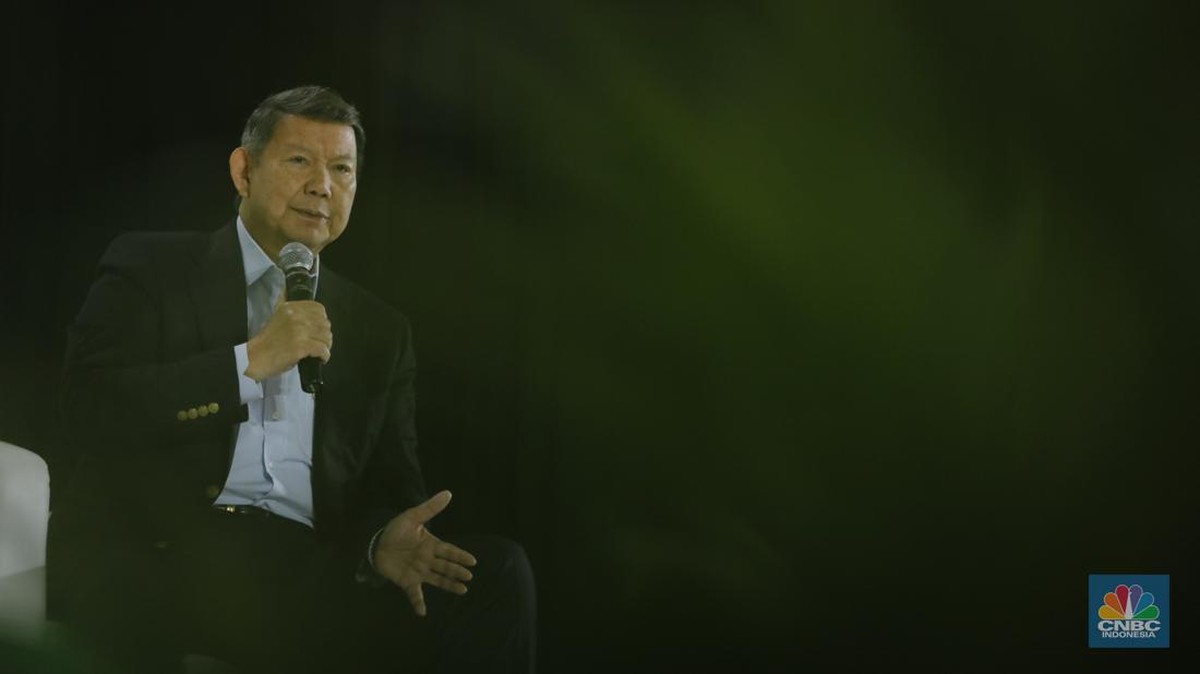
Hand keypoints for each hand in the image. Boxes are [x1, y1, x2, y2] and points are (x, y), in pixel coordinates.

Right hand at [245, 300, 331, 380]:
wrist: (255, 358)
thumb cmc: (268, 342)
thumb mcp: (278, 318)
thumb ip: (293, 311)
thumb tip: (304, 303)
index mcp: (290, 307)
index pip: (318, 308)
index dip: (322, 320)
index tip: (319, 330)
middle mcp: (295, 316)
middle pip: (324, 323)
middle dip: (325, 335)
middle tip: (320, 343)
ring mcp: (299, 331)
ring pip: (326, 336)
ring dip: (326, 346)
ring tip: (320, 352)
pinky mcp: (301, 346)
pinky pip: (323, 349)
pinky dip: (325, 355)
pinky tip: (320, 359)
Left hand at [373, 490, 477, 616]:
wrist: (375, 544)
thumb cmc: (395, 530)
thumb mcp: (412, 517)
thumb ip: (430, 508)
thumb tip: (448, 493)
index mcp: (430, 545)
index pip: (448, 551)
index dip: (459, 556)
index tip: (473, 561)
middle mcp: (427, 560)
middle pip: (445, 566)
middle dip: (456, 571)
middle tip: (469, 576)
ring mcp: (418, 572)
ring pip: (437, 579)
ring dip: (448, 585)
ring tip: (462, 590)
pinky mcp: (407, 581)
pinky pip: (414, 593)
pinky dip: (418, 603)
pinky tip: (422, 612)